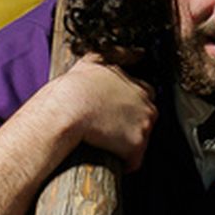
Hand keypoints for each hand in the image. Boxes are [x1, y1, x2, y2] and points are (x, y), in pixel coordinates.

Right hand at [45, 56, 155, 170]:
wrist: (67, 109)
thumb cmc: (76, 86)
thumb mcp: (97, 59)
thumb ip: (119, 53)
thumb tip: (138, 51)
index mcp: (141, 88)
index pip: (146, 99)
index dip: (130, 108)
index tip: (115, 113)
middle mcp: (147, 107)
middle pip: (146, 122)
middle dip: (131, 127)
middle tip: (108, 131)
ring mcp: (144, 127)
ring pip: (140, 142)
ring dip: (126, 145)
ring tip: (105, 144)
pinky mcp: (136, 147)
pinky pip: (134, 162)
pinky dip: (125, 164)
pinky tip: (111, 160)